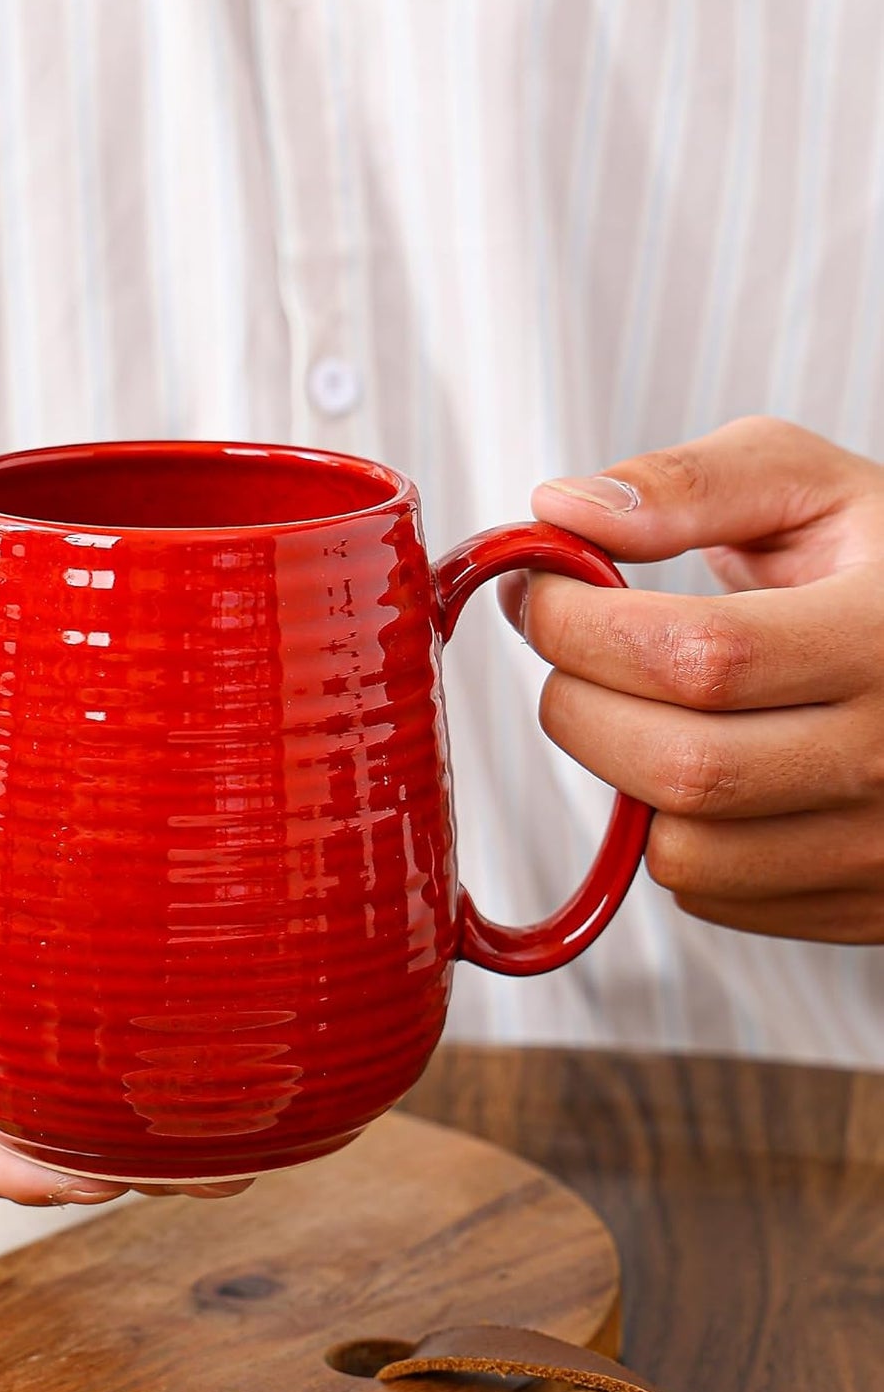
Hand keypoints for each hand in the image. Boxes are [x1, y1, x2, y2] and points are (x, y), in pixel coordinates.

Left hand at [501, 417, 883, 943]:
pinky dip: (668, 829)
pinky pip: (709, 893)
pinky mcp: (864, 906)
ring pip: (683, 851)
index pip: (702, 656)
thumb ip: (689, 485)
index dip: (583, 626)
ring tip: (637, 706)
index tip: (542, 593)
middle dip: (579, 703)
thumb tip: (559, 510)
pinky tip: (699, 761)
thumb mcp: (811, 487)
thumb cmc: (879, 561)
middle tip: (571, 653)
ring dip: (618, 774)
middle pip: (681, 766)